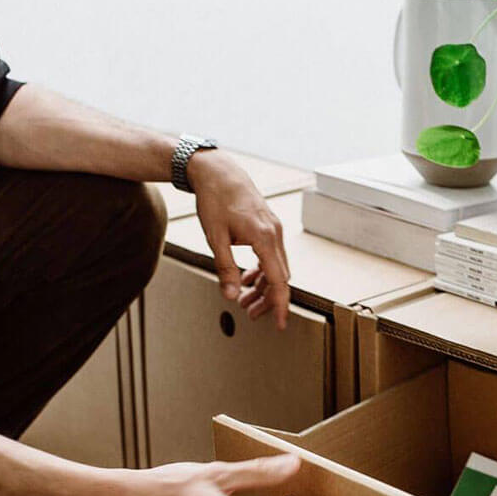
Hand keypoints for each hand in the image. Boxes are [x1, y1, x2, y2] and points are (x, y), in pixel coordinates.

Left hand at [188, 150, 290, 327]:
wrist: (219, 171)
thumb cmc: (215, 200)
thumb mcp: (215, 237)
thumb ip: (225, 268)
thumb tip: (230, 296)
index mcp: (264, 238)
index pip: (279, 281)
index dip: (280, 305)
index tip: (280, 324)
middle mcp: (275, 235)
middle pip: (280, 278)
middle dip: (267, 299)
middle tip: (250, 313)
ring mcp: (274, 230)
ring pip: (276, 268)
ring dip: (263, 287)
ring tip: (245, 300)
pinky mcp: (269, 227)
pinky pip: (271, 256)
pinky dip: (261, 271)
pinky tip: (246, 279)